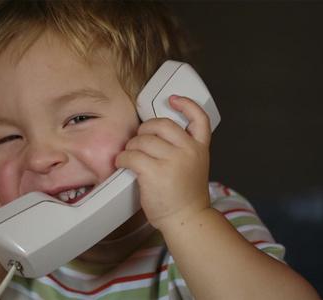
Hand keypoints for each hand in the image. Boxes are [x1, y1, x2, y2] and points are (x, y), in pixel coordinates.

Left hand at [116, 95, 211, 230]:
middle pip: (161, 124)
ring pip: (142, 140)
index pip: (199, 118)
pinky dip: (122, 158)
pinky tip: (123, 164)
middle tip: (140, 140)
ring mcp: (172, 161)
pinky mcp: (154, 172)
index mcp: (200, 148)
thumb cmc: (186, 196)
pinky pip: (131, 155)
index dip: (186, 104)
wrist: (186, 219)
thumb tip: (154, 136)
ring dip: (131, 147)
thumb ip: (183, 149)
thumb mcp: (195, 166)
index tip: (173, 99)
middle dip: (145, 130)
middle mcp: (189, 151)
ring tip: (130, 157)